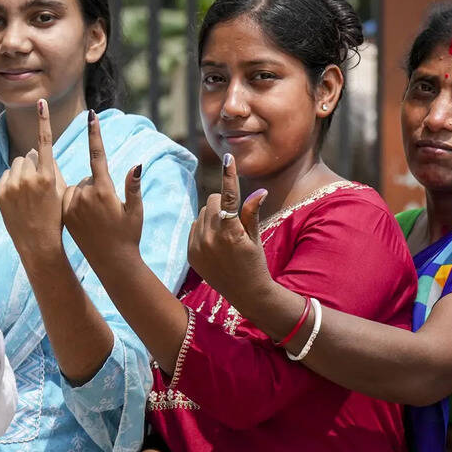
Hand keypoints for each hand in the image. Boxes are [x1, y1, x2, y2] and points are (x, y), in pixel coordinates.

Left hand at [0, 98, 66, 254]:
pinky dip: (10, 182)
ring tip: (27, 194)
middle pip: (27, 155)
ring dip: (20, 172)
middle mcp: (29, 178)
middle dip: (32, 165)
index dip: (43, 120)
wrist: (38, 243)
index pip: (45, 142)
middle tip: (37, 185)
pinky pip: (4, 175)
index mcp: (48, 176)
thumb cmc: (55, 217)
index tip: (41, 102)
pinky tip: (16, 199)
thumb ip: (52, 168)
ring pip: (15, 164)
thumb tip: (38, 150)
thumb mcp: (61, 191)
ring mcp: (12, 185)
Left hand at [62, 109, 143, 264]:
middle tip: (106, 210)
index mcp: (104, 191)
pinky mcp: (62, 213)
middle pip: (89, 177)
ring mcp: (71, 204)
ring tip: (94, 219)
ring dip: (84, 196)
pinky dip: (73, 203)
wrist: (111, 261)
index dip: (95, 134)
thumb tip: (137, 165)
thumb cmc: (128, 235)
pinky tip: (82, 220)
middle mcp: (85, 195)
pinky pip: (67, 197)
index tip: (90, 115)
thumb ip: (133, 186)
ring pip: (77, 188)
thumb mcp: (136, 210)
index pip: (98, 155)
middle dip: (97, 187)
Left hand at [186, 152, 270, 304]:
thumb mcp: (256, 237)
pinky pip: (195, 227)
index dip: (230, 175)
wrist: (245, 293)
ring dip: (213, 216)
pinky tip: (216, 244)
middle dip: (224, 204)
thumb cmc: (256, 262)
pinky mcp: (191, 253)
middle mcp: (211, 238)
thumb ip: (252, 213)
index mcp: (231, 232)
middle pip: (213, 201)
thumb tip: (260, 191)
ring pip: (203, 213)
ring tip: (226, 236)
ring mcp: (198, 246)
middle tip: (235, 220)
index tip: (228, 158)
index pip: (230, 196)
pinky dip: (204, 229)